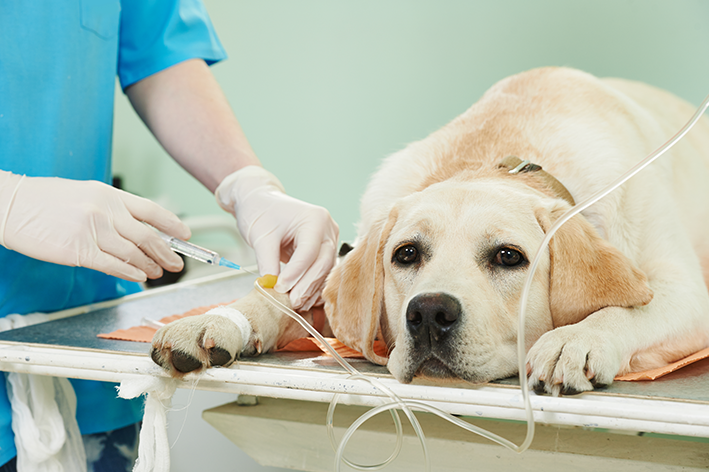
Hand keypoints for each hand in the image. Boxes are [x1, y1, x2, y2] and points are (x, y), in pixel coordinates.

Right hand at [0, 171, 190, 281]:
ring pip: (133, 253)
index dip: (172, 224)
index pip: (151, 210)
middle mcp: (105, 211)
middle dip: (167, 251)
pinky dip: (130, 273)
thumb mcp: (85, 194)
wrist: (10, 205)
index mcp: (109, 194)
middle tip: (177, 263)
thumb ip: (112, 211)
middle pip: (148, 235)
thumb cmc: (45, 201)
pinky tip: (139, 277)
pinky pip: (112, 265)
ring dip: (149, 265)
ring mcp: (92, 230)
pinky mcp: (79, 250)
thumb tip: (138, 231)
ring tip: (158, 272)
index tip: (185, 234)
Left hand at [216, 166, 337, 309]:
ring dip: (310, 289)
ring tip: (294, 303)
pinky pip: (322, 271)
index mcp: (315, 219)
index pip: (308, 252)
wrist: (260, 200)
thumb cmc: (260, 211)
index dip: (295, 273)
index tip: (280, 288)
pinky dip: (312, 286)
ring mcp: (329, 239)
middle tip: (290, 302)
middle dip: (306, 285)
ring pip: (325, 271)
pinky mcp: (323, 250)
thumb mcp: (261, 236)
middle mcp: (328, 228)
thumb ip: (267, 262)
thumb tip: (272, 288)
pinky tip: (302, 298)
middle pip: (323, 263)